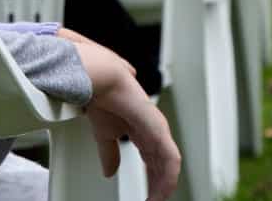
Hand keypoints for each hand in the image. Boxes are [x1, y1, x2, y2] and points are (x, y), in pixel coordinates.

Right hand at [71, 38, 180, 200]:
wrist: (101, 82)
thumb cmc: (103, 99)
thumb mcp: (104, 135)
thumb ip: (110, 154)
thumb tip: (109, 172)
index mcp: (143, 132)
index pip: (152, 162)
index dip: (150, 181)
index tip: (146, 198)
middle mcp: (154, 132)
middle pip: (161, 167)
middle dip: (157, 188)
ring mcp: (158, 130)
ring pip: (168, 166)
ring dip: (163, 187)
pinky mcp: (159, 129)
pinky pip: (170, 159)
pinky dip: (168, 178)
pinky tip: (162, 191)